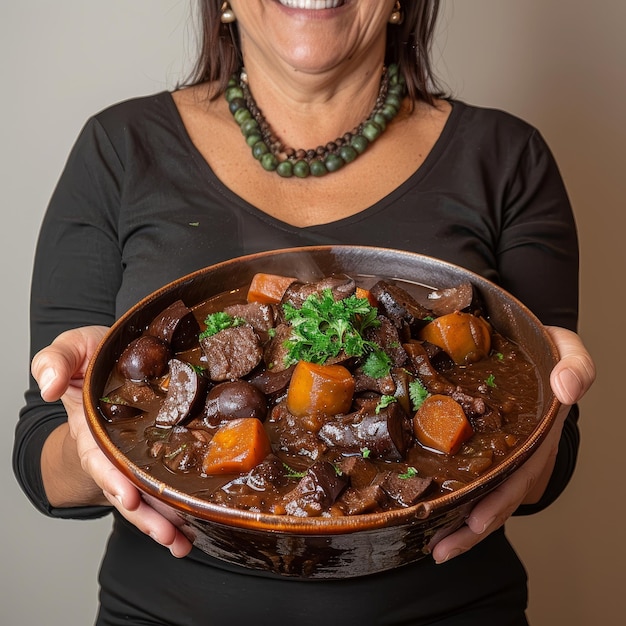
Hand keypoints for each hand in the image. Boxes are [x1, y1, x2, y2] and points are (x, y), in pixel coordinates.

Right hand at [32, 326, 192, 557]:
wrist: (118, 354)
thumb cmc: (93, 355)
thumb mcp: (70, 347)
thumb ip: (54, 361)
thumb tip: (49, 386)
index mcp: (91, 426)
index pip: (98, 457)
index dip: (111, 478)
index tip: (127, 497)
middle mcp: (113, 447)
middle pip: (126, 486)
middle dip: (144, 513)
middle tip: (166, 535)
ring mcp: (136, 452)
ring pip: (147, 491)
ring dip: (163, 518)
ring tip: (181, 542)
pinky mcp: (159, 449)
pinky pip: (167, 478)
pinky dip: (177, 503)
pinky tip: (193, 524)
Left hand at [431, 326, 595, 563]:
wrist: (533, 352)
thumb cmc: (547, 354)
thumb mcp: (567, 351)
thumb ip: (575, 366)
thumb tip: (567, 387)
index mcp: (538, 435)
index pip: (521, 474)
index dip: (501, 499)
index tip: (479, 520)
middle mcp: (522, 453)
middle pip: (499, 497)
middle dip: (472, 527)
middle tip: (440, 550)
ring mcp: (504, 455)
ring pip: (484, 496)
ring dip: (461, 524)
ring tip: (434, 546)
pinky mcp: (486, 449)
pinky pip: (473, 479)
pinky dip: (456, 498)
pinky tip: (435, 513)